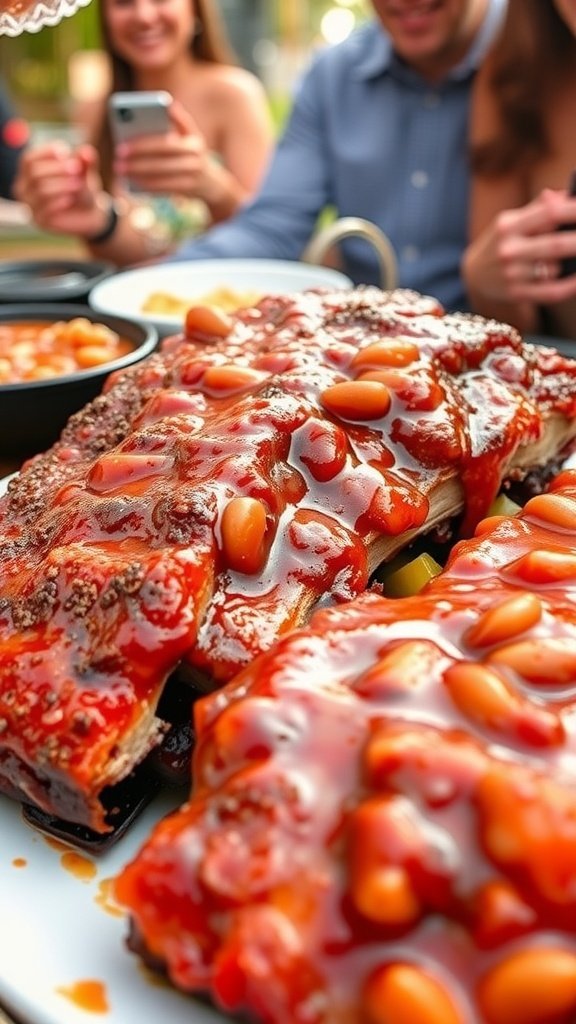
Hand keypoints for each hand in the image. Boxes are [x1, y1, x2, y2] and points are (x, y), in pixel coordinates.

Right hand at [14, 142, 111, 238]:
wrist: (89, 215)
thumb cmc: (81, 188)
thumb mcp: (84, 172)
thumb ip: (85, 161)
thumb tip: (87, 152)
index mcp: (30, 172)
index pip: (28, 159)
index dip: (45, 153)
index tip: (66, 152)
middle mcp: (24, 188)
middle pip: (34, 173)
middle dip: (58, 168)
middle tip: (77, 169)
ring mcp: (30, 206)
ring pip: (41, 190)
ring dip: (63, 185)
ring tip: (78, 184)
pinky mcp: (39, 220)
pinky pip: (46, 208)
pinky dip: (60, 201)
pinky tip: (69, 200)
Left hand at [113, 100, 227, 205]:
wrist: (213, 184)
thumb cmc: (192, 155)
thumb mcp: (190, 136)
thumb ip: (178, 122)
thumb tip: (168, 104)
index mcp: (193, 137)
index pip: (164, 140)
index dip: (143, 142)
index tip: (123, 141)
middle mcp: (196, 155)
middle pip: (161, 156)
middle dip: (137, 156)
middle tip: (118, 156)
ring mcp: (194, 173)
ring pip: (161, 173)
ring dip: (138, 172)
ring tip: (121, 169)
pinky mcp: (190, 189)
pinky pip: (165, 187)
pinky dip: (147, 185)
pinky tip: (133, 182)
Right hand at [464, 187, 575, 304]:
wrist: (474, 275)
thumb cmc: (502, 240)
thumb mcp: (512, 220)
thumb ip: (539, 208)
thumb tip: (564, 197)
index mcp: (509, 225)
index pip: (549, 214)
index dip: (574, 211)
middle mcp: (508, 250)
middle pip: (555, 245)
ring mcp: (511, 274)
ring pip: (555, 269)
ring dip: (572, 263)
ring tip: (574, 256)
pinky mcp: (516, 294)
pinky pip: (551, 292)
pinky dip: (571, 286)